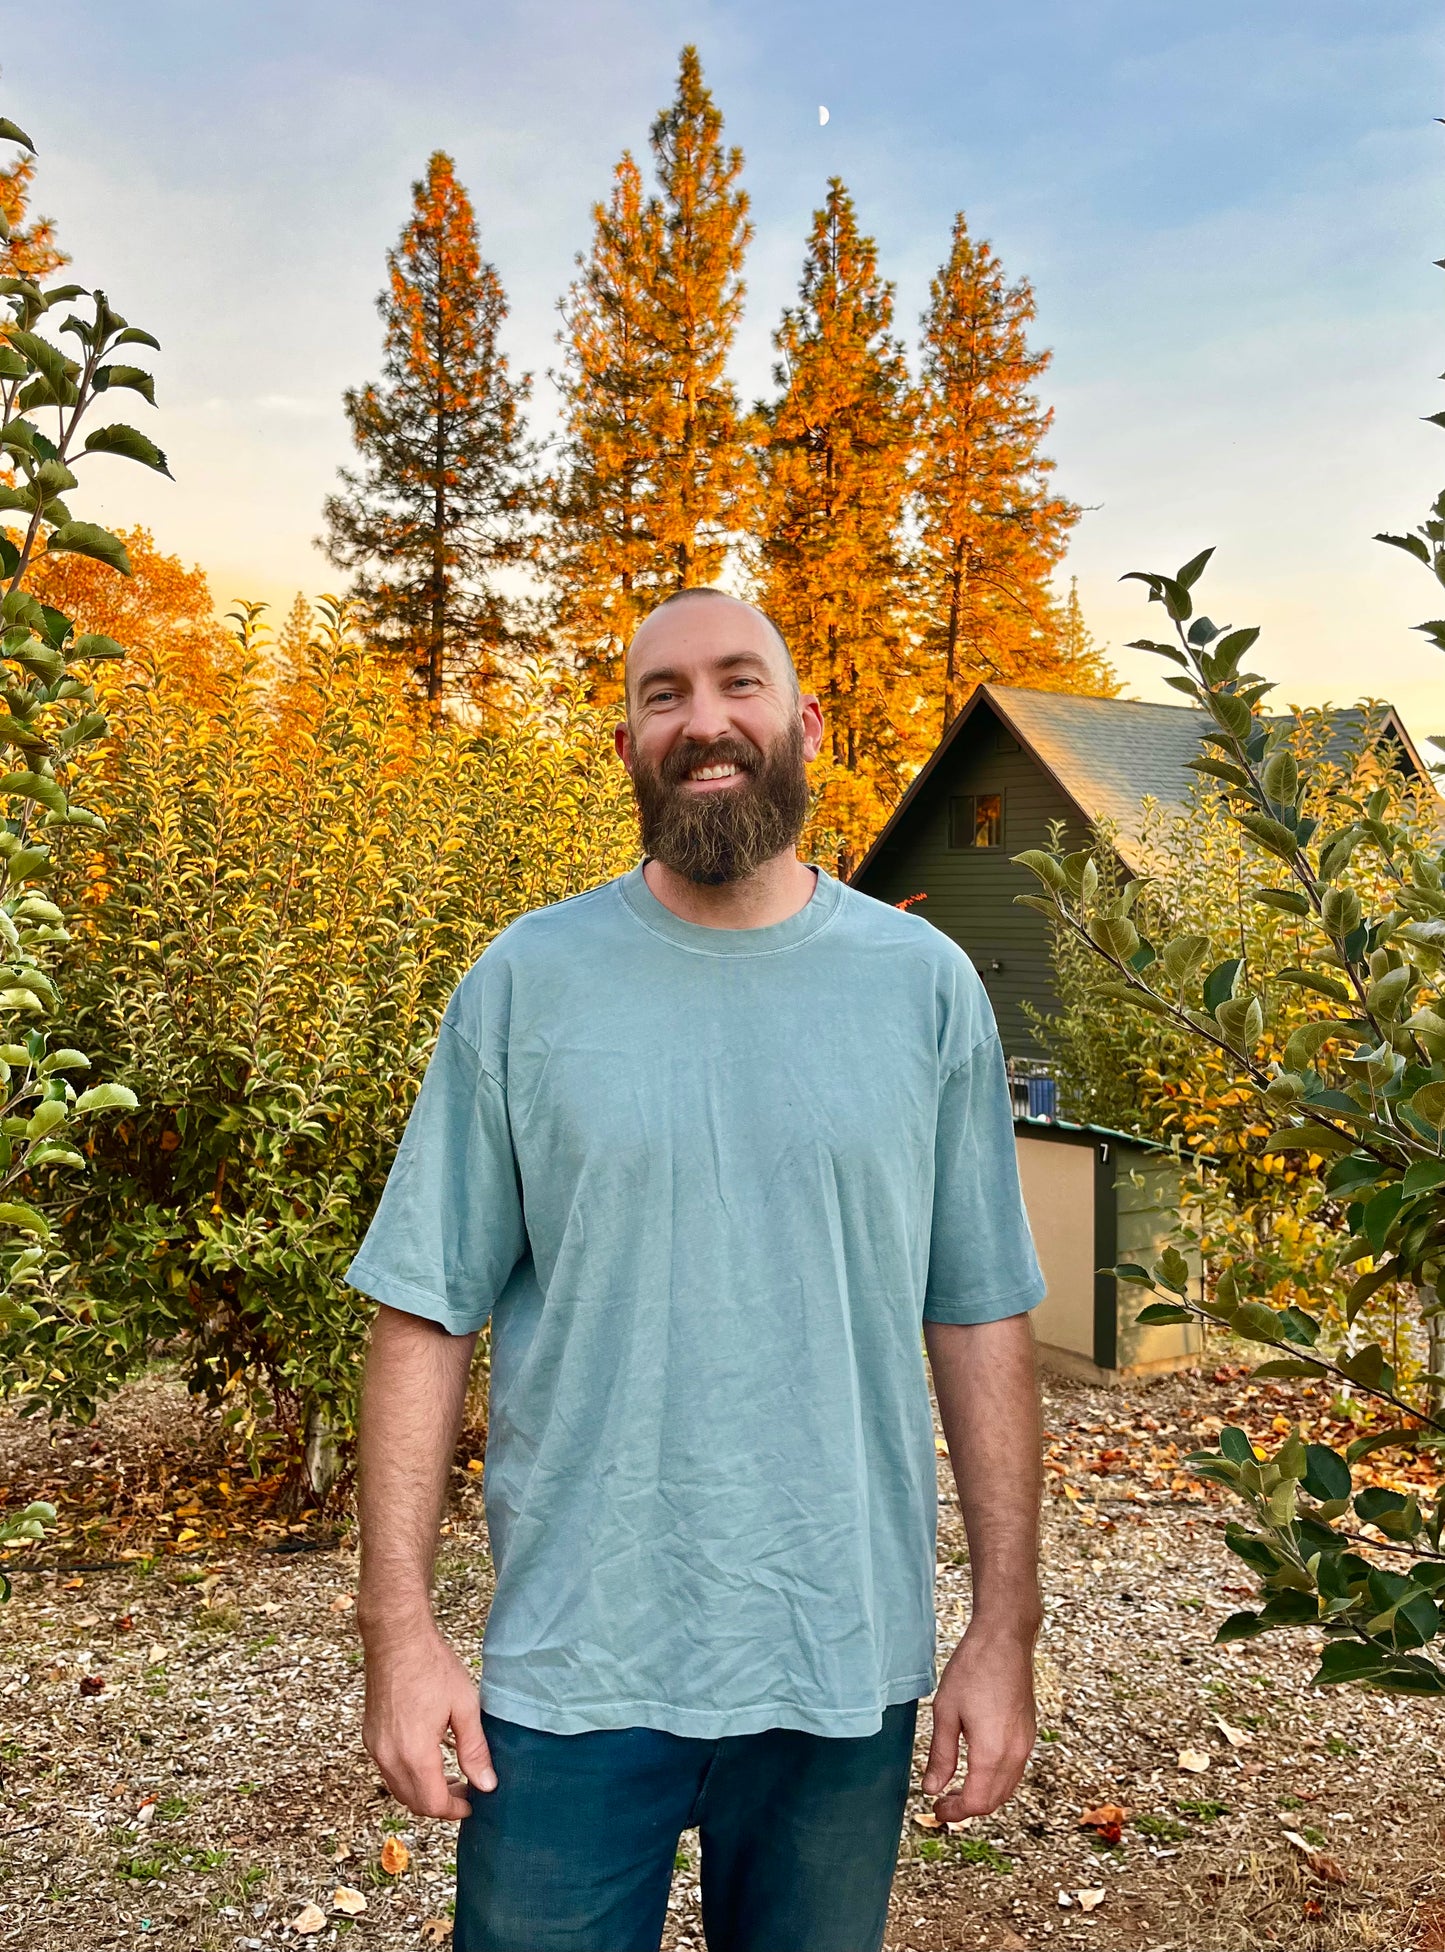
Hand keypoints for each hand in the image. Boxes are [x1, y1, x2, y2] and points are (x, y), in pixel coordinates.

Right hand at [362, 1619, 494, 1819]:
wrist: (397, 1638)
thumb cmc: (432, 1666)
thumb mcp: (464, 1707)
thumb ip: (475, 1750)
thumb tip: (487, 1784)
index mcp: (415, 1753)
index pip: (433, 1803)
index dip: (454, 1810)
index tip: (472, 1804)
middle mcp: (389, 1756)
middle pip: (413, 1802)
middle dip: (440, 1804)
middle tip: (465, 1790)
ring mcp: (375, 1747)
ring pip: (398, 1788)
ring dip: (423, 1792)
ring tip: (450, 1777)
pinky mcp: (370, 1736)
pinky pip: (388, 1770)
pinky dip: (408, 1776)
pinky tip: (428, 1759)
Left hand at [921, 1622, 1037, 1819]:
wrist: (1005, 1639)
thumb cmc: (973, 1669)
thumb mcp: (946, 1711)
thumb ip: (940, 1755)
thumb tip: (932, 1788)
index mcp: (992, 1752)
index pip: (977, 1801)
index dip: (955, 1813)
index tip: (936, 1810)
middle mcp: (1015, 1753)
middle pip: (994, 1800)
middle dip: (968, 1808)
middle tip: (942, 1803)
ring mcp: (1026, 1743)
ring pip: (1007, 1788)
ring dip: (984, 1796)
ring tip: (956, 1789)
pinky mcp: (1029, 1733)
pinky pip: (1014, 1771)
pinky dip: (996, 1781)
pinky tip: (977, 1769)